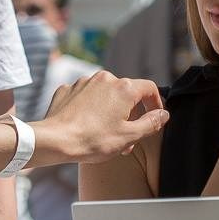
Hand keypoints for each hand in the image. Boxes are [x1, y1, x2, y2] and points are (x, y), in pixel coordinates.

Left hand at [36, 71, 168, 163]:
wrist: (54, 140)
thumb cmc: (93, 140)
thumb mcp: (129, 136)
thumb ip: (151, 123)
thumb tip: (163, 114)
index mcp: (124, 88)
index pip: (149, 89)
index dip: (156, 103)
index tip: (154, 118)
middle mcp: (105, 79)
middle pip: (126, 93)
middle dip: (130, 114)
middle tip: (126, 137)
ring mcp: (84, 82)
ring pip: (106, 95)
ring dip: (110, 112)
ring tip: (105, 134)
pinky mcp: (68, 89)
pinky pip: (86, 96)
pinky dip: (90, 109)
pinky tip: (86, 126)